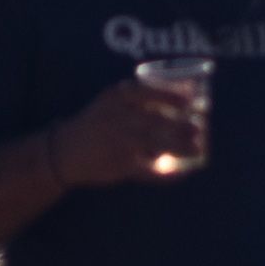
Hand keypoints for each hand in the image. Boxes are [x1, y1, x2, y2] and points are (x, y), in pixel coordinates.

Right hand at [48, 78, 201, 187]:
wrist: (65, 150)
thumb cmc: (100, 120)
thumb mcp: (114, 100)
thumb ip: (145, 96)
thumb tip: (190, 92)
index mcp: (116, 98)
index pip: (145, 92)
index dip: (170, 95)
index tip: (191, 98)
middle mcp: (116, 118)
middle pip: (153, 121)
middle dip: (179, 126)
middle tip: (200, 128)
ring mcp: (117, 143)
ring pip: (153, 145)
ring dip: (178, 148)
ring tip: (197, 149)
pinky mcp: (118, 166)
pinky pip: (146, 170)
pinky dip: (165, 173)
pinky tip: (180, 173)